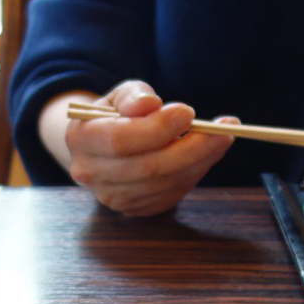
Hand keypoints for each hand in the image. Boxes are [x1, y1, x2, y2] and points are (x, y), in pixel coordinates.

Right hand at [41, 82, 235, 215]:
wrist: (104, 144)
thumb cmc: (116, 113)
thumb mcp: (121, 94)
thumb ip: (134, 95)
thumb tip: (149, 104)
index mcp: (80, 139)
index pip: (120, 140)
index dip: (157, 128)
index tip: (188, 112)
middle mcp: (90, 174)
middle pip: (147, 167)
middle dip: (191, 148)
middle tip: (224, 129)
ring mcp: (112, 197)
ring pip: (163, 184)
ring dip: (200, 161)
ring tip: (222, 137)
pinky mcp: (134, 209)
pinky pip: (171, 194)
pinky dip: (194, 173)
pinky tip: (207, 154)